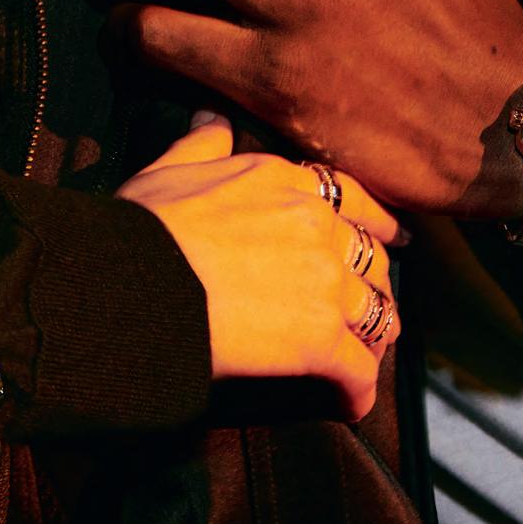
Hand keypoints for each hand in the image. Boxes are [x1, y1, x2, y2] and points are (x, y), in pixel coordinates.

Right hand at [118, 114, 401, 419]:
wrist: (132, 281)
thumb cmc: (143, 226)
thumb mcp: (170, 170)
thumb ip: (202, 145)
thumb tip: (212, 119)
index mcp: (284, 182)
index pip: (350, 198)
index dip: (374, 221)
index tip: (390, 236)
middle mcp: (317, 226)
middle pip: (372, 258)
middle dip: (372, 284)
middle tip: (366, 308)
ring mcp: (325, 283)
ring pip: (377, 314)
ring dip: (371, 338)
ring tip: (361, 357)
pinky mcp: (321, 340)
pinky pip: (359, 372)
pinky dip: (356, 392)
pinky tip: (347, 404)